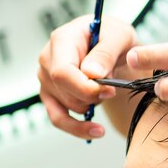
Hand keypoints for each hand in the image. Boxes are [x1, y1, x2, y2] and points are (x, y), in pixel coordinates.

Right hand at [38, 15, 137, 137]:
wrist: (113, 44)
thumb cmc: (114, 36)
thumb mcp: (120, 36)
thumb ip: (106, 53)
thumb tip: (91, 73)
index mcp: (62, 39)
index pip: (62, 72)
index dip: (85, 87)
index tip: (109, 91)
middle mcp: (48, 59)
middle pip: (64, 91)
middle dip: (93, 97)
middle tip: (113, 90)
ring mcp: (46, 78)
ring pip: (67, 106)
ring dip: (92, 105)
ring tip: (106, 90)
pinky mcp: (52, 94)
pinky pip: (59, 119)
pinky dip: (78, 128)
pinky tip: (97, 131)